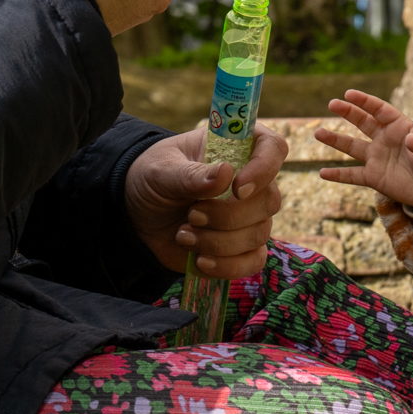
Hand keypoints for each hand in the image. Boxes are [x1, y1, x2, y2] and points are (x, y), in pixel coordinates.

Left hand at [123, 125, 287, 278]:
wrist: (139, 214)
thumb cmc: (154, 178)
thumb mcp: (161, 170)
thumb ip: (189, 174)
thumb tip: (224, 174)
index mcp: (239, 148)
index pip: (273, 149)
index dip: (263, 169)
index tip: (237, 188)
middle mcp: (253, 181)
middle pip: (269, 201)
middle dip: (228, 216)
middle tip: (191, 214)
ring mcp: (251, 216)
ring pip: (259, 234)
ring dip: (218, 241)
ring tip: (183, 235)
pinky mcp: (243, 247)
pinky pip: (253, 261)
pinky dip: (226, 265)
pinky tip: (199, 260)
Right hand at [316, 89, 412, 211]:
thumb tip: (411, 138)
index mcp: (399, 127)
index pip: (380, 110)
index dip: (365, 101)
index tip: (349, 94)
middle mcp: (384, 139)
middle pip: (363, 122)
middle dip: (348, 112)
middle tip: (332, 103)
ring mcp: (377, 158)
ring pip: (352, 147)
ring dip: (335, 140)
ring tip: (318, 133)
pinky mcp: (374, 177)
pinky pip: (352, 175)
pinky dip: (338, 175)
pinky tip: (322, 173)